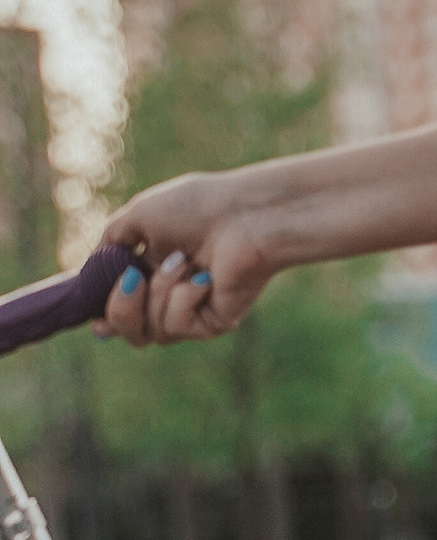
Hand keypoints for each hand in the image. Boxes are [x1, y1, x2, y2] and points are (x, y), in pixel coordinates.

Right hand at [98, 174, 276, 345]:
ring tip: (182, 260)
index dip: (105, 317)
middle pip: (130, 331)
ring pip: (151, 331)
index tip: (93, 321)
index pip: (122, 306)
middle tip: (133, 278)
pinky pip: (178, 327)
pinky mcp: (214, 322)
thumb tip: (90, 272)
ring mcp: (193, 310)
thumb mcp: (138, 216)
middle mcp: (170, 294)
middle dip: (121, 309)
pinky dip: (182, 299)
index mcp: (150, 269)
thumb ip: (110, 244)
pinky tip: (203, 278)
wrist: (242, 214)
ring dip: (158, 291)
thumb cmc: (195, 208)